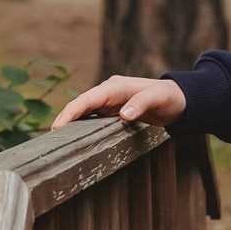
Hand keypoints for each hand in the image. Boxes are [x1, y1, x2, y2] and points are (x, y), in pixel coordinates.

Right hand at [54, 75, 186, 129]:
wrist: (180, 100)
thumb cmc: (170, 97)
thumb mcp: (159, 98)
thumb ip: (142, 103)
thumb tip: (124, 114)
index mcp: (115, 87)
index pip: (87, 98)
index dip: (71, 111)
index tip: (58, 126)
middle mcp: (108, 93)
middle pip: (80, 106)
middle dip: (65, 119)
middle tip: (50, 140)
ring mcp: (109, 102)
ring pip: (84, 113)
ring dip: (71, 124)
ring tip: (57, 142)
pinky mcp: (113, 112)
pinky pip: (93, 119)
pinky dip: (82, 127)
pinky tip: (75, 139)